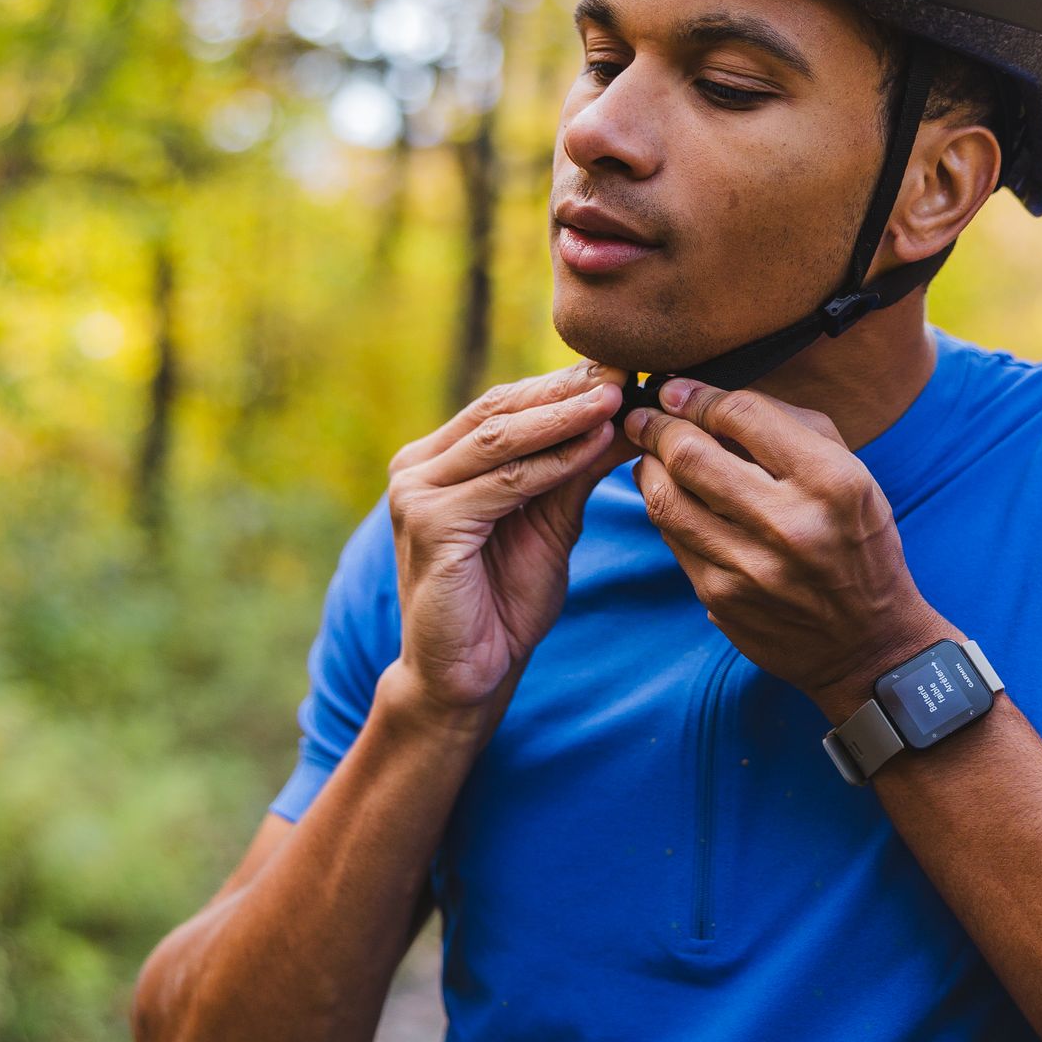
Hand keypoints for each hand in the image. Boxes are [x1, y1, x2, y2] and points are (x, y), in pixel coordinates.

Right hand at [384, 360, 641, 722]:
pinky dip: (554, 462)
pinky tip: (595, 445)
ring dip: (564, 417)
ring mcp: (416, 494)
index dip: (561, 383)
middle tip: (626, 371)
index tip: (623, 366)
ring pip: (501, 440)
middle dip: (566, 390)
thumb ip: (575, 468)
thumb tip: (625, 415)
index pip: (503, 405)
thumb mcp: (550, 520)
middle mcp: (416, 468)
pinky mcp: (429, 523)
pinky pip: (504, 482)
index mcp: (436, 460)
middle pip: (499, 410)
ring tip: (617, 398)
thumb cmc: (504, 600)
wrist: (467, 675)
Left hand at [621, 376, 954, 722]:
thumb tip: (704, 396)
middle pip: (690, 454)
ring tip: (648, 451)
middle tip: (644, 415)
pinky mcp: (721, 599)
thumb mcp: (850, 472)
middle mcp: (789, 525)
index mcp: (830, 482)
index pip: (743, 415)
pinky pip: (672, 539)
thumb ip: (786, 426)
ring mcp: (749, 569)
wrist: (868, 641)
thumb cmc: (857, 540)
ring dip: (647, 466)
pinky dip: (664, 509)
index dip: (697, 395)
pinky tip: (669, 496)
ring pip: (665, 499)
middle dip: (656, 425)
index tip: (675, 388)